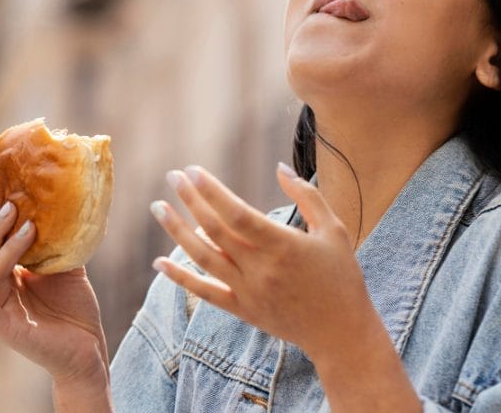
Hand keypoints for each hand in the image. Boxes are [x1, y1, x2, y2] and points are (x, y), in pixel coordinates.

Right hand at [0, 202, 109, 388]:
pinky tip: (7, 256)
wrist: (88, 345)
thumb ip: (60, 243)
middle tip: (9, 203)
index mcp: (11, 273)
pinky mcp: (0, 324)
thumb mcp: (68, 266)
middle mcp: (0, 287)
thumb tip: (66, 208)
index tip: (6, 195)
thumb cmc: (76, 307)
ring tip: (19, 220)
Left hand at [149, 163, 370, 360]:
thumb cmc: (341, 275)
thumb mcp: (333, 229)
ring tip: (158, 208)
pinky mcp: (242, 310)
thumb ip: (307, 195)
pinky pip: (205, 292)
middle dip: (190, 200)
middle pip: (214, 230)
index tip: (193, 171)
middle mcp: (260, 268)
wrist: (342, 332)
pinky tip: (159, 263)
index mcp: (283, 245)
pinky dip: (180, 278)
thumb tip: (280, 167)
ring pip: (203, 257)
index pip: (236, 213)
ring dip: (177, 231)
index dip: (212, 191)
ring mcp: (248, 291)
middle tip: (172, 176)